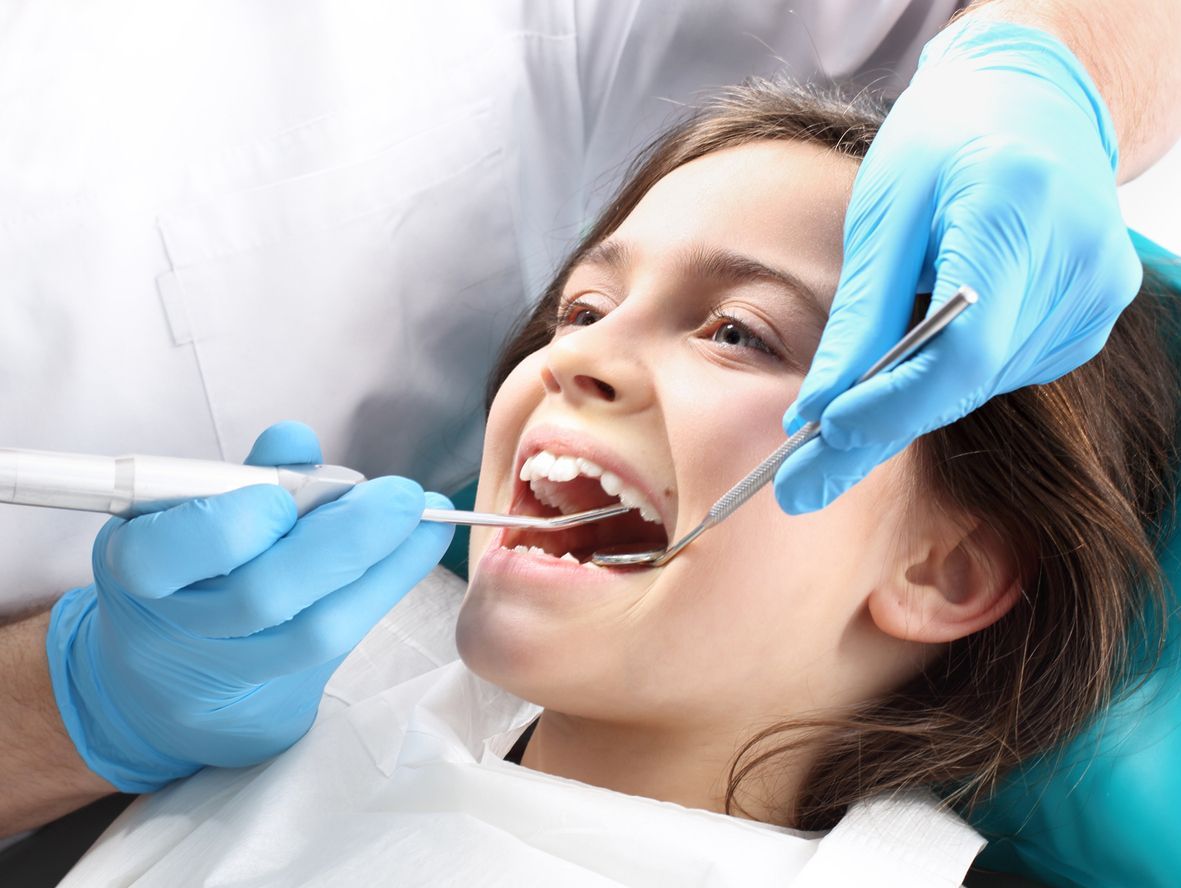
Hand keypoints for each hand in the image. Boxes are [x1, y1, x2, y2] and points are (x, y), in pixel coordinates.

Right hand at [45, 421, 453, 791]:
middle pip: (259, 598)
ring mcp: (227, 671)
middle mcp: (175, 629)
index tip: (278, 499)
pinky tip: (419, 549)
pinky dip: (385, 590)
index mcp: (136, 567)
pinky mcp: (277, 698)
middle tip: (402, 496)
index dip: (224, 530)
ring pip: (312, 633)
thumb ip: (244, 475)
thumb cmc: (190, 567)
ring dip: (382, 567)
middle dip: (343, 539)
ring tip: (426, 521)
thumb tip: (293, 439)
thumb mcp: (195, 512)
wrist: (169, 674)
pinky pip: (341, 645)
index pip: (159, 558)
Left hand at [775, 20, 1141, 512]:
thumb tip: (818, 411)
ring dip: (909, 403)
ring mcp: (1095, 293)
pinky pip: (1002, 370)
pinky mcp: (1092, 314)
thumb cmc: (942, 142)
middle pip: (968, 380)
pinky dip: (947, 376)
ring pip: (979, 385)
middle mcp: (1078, 261)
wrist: (1030, 103)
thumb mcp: (883, 212)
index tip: (818, 437)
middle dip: (878, 428)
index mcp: (1018, 209)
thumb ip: (860, 313)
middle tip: (799, 482)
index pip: (957, 349)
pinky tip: (919, 351)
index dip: (888, 404)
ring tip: (841, 415)